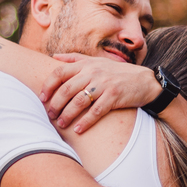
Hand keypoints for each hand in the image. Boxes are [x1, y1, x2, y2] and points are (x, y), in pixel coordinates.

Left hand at [40, 54, 161, 133]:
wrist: (145, 81)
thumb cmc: (117, 72)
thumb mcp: (97, 61)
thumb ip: (75, 58)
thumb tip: (53, 56)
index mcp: (86, 64)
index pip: (59, 72)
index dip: (48, 86)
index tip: (42, 98)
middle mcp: (93, 72)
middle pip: (66, 89)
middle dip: (55, 104)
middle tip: (50, 115)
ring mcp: (104, 84)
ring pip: (79, 101)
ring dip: (67, 114)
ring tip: (61, 124)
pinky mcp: (114, 96)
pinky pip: (96, 111)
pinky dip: (85, 122)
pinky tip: (78, 130)